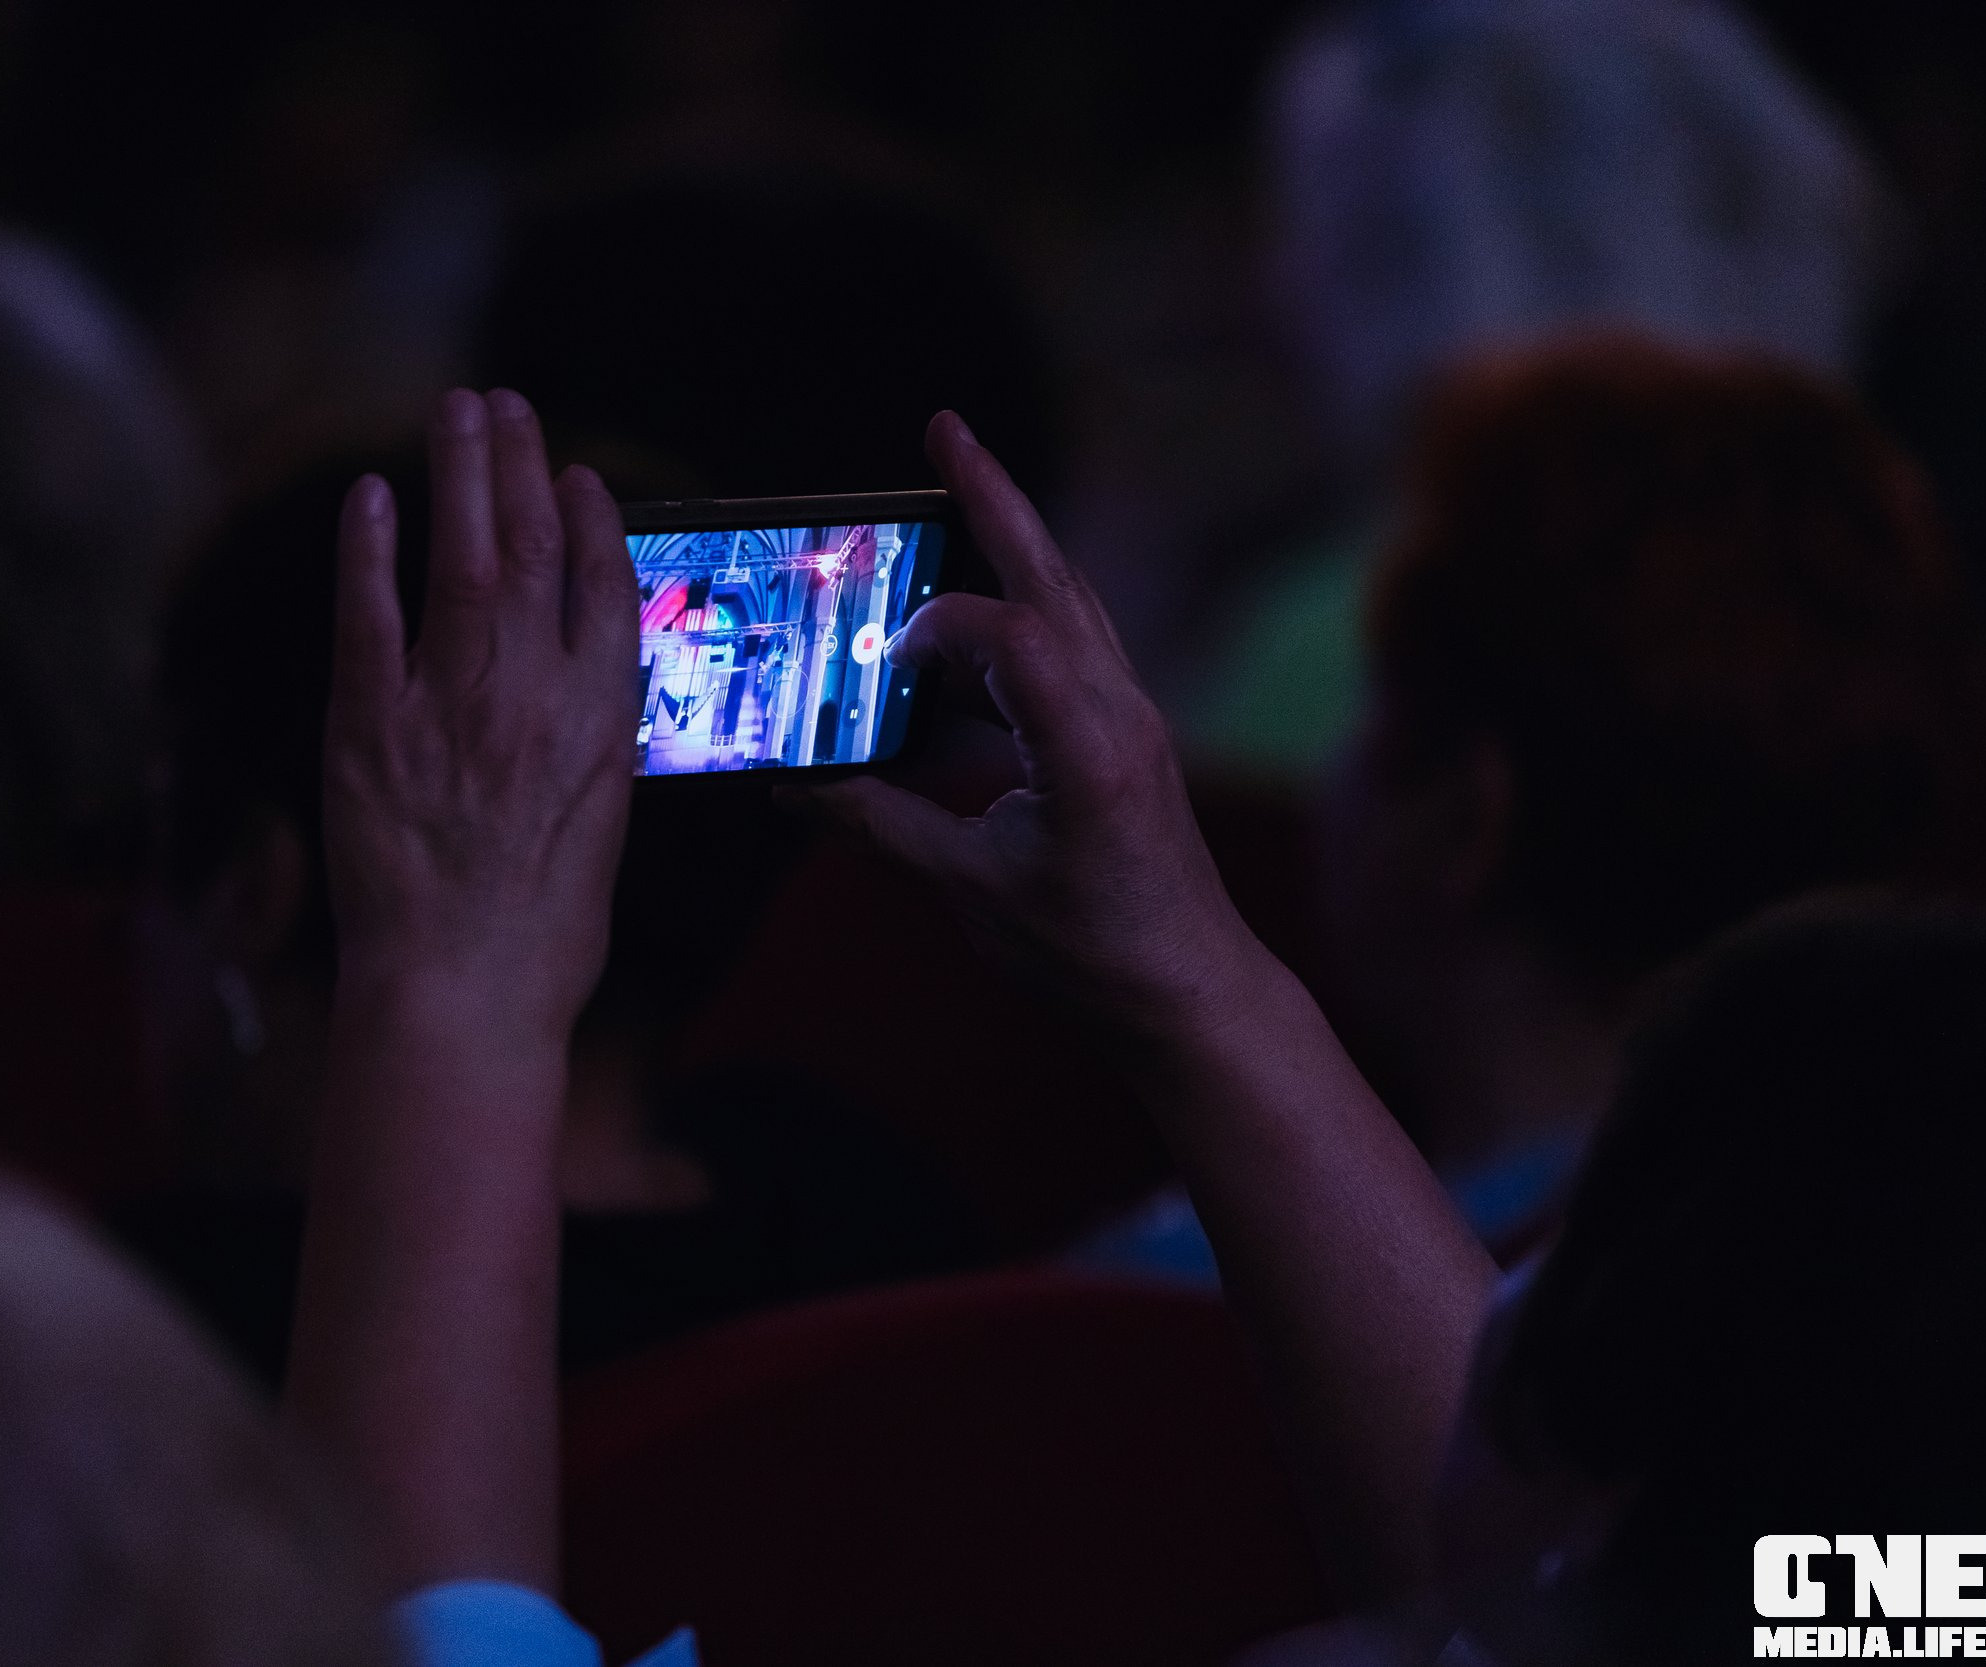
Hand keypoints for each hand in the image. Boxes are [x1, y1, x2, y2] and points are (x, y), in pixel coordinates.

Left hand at [321, 388, 639, 1039]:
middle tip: (504, 404)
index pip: (606, 590)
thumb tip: (576, 702)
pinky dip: (369, 550)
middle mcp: (533, 694)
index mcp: (601, 723)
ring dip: (458, 475)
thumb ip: (589, 749)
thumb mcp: (600, 834)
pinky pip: (368, 615)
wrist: (462, 995)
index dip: (592, 523)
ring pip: (459, 559)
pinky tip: (371, 497)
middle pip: (529, 550)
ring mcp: (449, 704)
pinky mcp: (369, 726)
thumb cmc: (542, 941)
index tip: (577, 477)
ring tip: (456, 413)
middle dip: (517, 466)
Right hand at [805, 412, 1269, 1044]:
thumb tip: (796, 785)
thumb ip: (880, 823)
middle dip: (993, 497)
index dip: (934, 628)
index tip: (879, 660)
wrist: (1189, 994)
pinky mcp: (1126, 736)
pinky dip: (1013, 625)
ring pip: (1065, 603)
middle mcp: (1119, 709)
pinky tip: (962, 642)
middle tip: (944, 428)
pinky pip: (1068, 650)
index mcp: (1086, 743)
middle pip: (1051, 575)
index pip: (1006, 634)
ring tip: (948, 499)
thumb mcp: (969, 888)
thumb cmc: (1091, 954)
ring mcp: (1131, 716)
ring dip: (1007, 548)